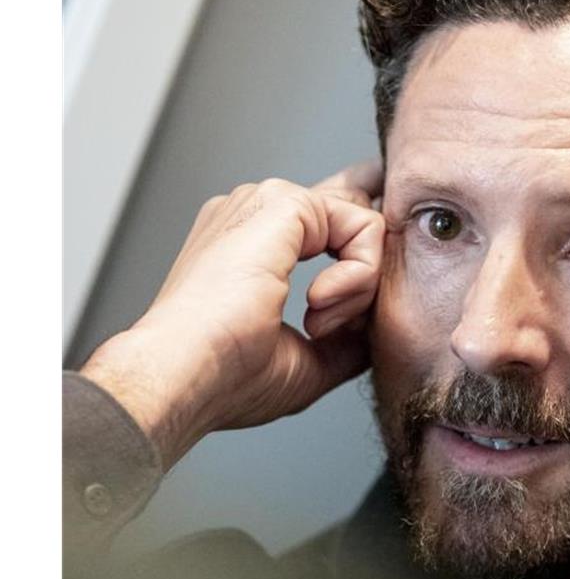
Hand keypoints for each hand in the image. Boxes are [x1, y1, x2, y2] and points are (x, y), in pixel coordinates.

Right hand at [80, 161, 385, 470]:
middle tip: (325, 329)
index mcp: (252, 245)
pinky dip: (361, 273)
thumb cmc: (224, 376)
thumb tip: (373, 328)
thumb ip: (345, 336)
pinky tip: (320, 303)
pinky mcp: (284, 202)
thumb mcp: (306, 362)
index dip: (362, 267)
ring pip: (363, 227)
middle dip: (363, 285)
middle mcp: (256, 216)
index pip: (332, 229)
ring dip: (360, 286)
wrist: (185, 373)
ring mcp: (266, 203)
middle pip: (353, 226)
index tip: (348, 323)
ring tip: (318, 324)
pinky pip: (364, 224)